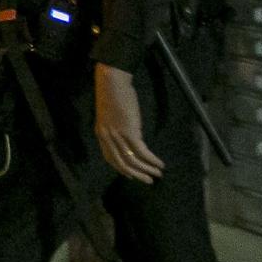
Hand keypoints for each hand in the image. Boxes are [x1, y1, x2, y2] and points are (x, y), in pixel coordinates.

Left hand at [94, 64, 164, 182]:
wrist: (112, 81)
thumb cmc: (113, 94)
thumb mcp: (110, 114)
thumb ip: (116, 127)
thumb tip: (130, 135)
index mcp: (101, 134)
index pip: (110, 158)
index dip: (121, 169)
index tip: (131, 176)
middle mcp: (107, 138)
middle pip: (121, 163)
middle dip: (136, 174)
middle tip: (148, 181)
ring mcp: (118, 136)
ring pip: (132, 160)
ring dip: (147, 169)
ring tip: (158, 174)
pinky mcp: (129, 131)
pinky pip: (142, 151)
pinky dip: (151, 160)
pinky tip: (159, 163)